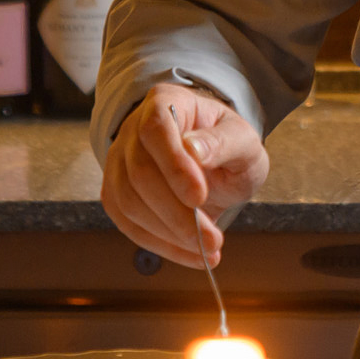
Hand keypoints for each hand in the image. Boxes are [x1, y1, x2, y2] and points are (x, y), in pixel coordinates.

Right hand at [100, 83, 268, 269]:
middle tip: (214, 238)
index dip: (173, 165)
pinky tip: (191, 255)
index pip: (155, 130)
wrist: (213, 159)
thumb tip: (194, 151)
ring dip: (169, 234)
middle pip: (139, 173)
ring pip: (129, 203)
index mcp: (163, 103)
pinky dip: (160, 246)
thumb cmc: (227, 144)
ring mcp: (119, 163)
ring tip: (209, 249)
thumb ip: (223, 142)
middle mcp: (132, 130)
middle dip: (177, 213)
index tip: (199, 197)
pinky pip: (128, 225)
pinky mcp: (117, 195)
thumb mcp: (241, 138)